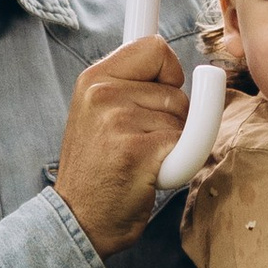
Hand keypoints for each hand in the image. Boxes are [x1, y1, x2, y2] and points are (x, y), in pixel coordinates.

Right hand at [54, 35, 188, 254]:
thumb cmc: (98, 171)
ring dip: (173, 144)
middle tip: (141, 144)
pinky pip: (187, 144)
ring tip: (141, 161)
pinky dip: (179, 164)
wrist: (80, 220)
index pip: (154, 47)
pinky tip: (150, 175)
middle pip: (175, 90)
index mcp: (93, 79)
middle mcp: (103, 94)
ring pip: (183, 119)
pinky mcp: (138, 150)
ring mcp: (118, 121)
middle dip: (172, 119)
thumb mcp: (98, 114)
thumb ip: (128, 86)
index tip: (162, 92)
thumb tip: (171, 60)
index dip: (169, 72)